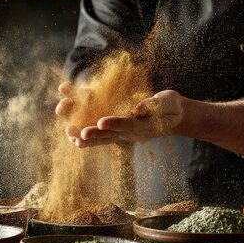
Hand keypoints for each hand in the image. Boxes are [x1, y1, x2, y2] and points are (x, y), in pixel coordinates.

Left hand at [67, 90, 185, 147]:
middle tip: (80, 135)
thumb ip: (155, 105)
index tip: (102, 122)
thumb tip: (138, 107)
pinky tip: (73, 137)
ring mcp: (124, 135)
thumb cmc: (172, 107)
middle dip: (94, 134)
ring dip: (86, 139)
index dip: (115, 123)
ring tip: (71, 138)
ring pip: (102, 138)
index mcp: (144, 126)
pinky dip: (88, 137)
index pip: (128, 125)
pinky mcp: (118, 132)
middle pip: (110, 135)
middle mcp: (131, 134)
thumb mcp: (169, 103)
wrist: (172, 117)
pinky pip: (101, 136)